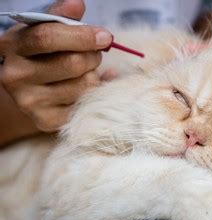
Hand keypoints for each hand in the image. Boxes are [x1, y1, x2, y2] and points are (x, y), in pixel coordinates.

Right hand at [0, 0, 111, 131]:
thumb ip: (60, 17)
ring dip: (94, 75)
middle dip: (94, 56)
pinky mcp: (47, 121)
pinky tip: (89, 87)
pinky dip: (97, 93)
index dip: (82, 36)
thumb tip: (77, 4)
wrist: (29, 90)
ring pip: (84, 86)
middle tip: (95, 53)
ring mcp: (29, 102)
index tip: (105, 36)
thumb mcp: (44, 30)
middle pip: (72, 63)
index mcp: (12, 46)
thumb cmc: (42, 54)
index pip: (47, 37)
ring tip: (85, 71)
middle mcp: (15, 76)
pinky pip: (87, 104)